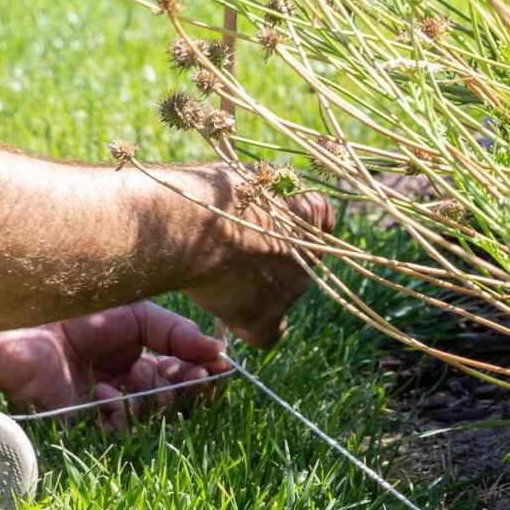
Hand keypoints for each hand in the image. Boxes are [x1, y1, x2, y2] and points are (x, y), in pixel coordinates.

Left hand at [0, 302, 230, 430]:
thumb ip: (178, 333)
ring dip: (151, 399)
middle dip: (183, 389)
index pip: (182, 377)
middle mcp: (123, 387)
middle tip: (181, 373)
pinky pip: (115, 433)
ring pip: (149, 421)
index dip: (202, 376)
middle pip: (173, 403)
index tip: (220, 368)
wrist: (17, 319)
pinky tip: (104, 392)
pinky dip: (118, 413)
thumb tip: (222, 354)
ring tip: (134, 377)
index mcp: (137, 360)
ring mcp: (101, 407)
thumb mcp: (136, 314)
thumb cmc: (72, 309)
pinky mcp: (78, 422)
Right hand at [178, 166, 334, 350]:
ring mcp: (292, 288)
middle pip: (297, 263)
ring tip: (218, 277)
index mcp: (309, 213)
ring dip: (257, 291)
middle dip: (269, 261)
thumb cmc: (208, 192)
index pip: (320, 221)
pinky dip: (252, 327)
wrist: (189, 226)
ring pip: (281, 296)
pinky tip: (230, 312)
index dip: (293, 226)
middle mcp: (310, 253)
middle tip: (232, 253)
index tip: (267, 225)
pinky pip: (268, 334)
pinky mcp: (267, 317)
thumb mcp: (245, 175)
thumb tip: (264, 194)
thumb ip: (264, 190)